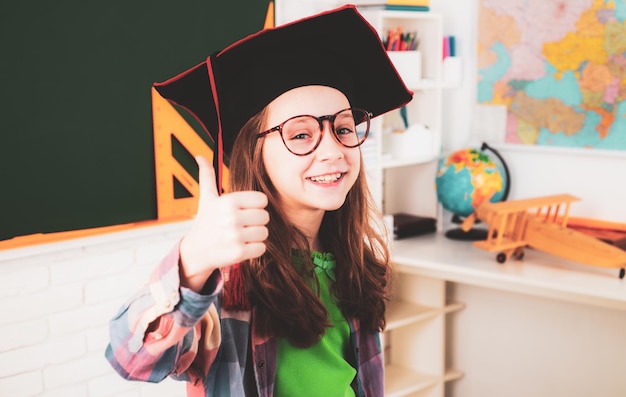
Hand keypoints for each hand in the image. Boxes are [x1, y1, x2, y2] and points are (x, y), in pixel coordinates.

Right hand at [179, 155, 268, 291]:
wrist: (195, 252)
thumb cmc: (205, 222)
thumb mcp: (207, 198)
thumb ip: (207, 176)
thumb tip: (199, 156)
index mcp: (229, 200)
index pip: (262, 200)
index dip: (254, 207)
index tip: (242, 212)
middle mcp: (232, 217)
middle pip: (265, 217)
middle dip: (255, 223)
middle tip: (240, 227)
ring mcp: (235, 236)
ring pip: (265, 233)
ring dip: (255, 237)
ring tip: (240, 237)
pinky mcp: (238, 253)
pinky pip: (262, 249)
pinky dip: (254, 250)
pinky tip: (241, 248)